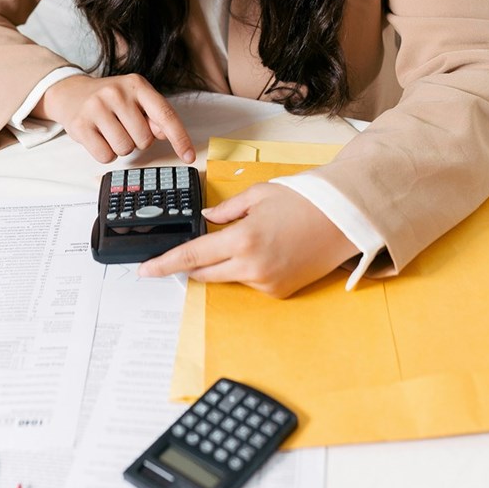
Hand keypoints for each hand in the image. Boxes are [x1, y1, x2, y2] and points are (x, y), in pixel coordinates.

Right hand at [39, 73, 195, 165]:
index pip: (165, 115)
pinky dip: (106, 154)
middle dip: (137, 140)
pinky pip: (106, 156)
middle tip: (124, 127)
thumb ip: (154, 115)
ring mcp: (97, 107)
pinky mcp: (81, 125)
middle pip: (144, 139)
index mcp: (137, 84)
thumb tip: (165, 133)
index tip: (189, 156)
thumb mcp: (134, 99)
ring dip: (121, 147)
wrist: (70, 93)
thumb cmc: (110, 100)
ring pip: (125, 149)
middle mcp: (117, 93)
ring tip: (110, 131)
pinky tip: (99, 138)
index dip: (180, 138)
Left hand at [138, 184, 358, 297]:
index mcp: (242, 239)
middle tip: (189, 251)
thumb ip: (226, 210)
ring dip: (225, 263)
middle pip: (205, 273)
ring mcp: (266, 283)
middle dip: (192, 264)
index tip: (145, 270)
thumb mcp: (259, 195)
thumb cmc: (304, 202)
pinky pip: (250, 282)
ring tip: (252, 237)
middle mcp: (251, 266)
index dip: (164, 264)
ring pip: (228, 277)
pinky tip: (268, 250)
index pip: (192, 256)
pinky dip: (248, 269)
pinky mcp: (278, 292)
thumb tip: (206, 221)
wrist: (343, 221)